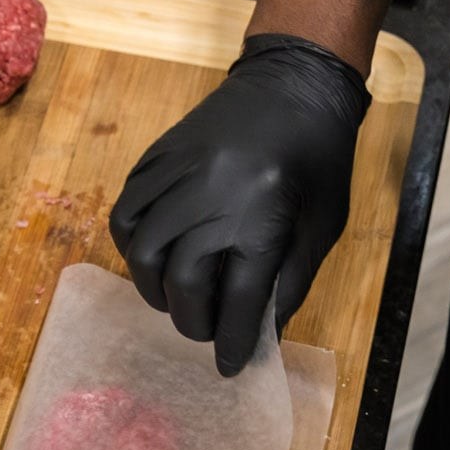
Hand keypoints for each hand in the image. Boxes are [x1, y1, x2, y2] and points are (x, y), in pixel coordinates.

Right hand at [109, 33, 368, 375]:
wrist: (294, 83)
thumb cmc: (318, 160)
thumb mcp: (322, 227)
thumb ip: (288, 281)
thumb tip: (259, 333)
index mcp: (264, 215)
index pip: (238, 299)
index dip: (233, 341)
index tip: (230, 366)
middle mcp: (215, 195)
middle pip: (184, 280)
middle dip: (191, 320)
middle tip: (203, 331)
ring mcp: (180, 173)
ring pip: (145, 251)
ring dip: (155, 288)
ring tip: (174, 299)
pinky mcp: (158, 158)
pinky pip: (128, 214)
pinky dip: (135, 246)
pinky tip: (154, 258)